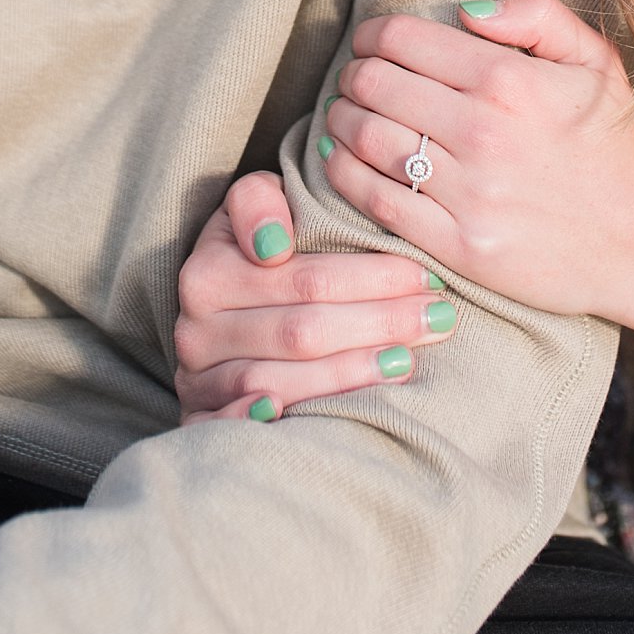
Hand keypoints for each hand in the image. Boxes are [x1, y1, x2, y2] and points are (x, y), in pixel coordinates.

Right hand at [174, 170, 456, 421]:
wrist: (214, 316)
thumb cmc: (255, 252)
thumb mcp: (253, 209)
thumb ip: (258, 202)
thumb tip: (273, 246)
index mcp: (207, 272)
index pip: (304, 279)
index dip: (370, 279)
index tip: (424, 277)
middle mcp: (195, 330)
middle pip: (302, 332)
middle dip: (379, 324)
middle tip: (439, 318)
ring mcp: (197, 382)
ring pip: (283, 382)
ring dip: (353, 373)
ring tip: (409, 360)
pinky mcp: (201, 423)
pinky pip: (246, 431)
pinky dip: (288, 422)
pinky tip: (338, 415)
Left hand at [320, 0, 633, 352]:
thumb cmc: (609, 143)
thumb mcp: (594, 61)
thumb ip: (536, 15)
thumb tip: (466, 9)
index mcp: (509, 80)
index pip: (402, 39)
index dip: (372, 35)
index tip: (370, 42)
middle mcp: (483, 131)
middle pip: (374, 84)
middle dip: (353, 74)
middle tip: (354, 78)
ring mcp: (469, 192)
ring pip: (365, 138)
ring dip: (338, 119)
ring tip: (341, 114)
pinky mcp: (458, 244)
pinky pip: (376, 199)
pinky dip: (342, 173)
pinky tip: (339, 159)